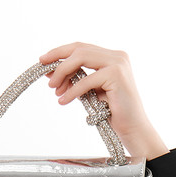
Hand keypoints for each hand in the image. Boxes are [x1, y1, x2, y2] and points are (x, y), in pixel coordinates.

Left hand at [39, 42, 168, 159]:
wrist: (132, 128)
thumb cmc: (112, 114)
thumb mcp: (90, 93)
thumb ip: (76, 81)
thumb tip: (52, 75)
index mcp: (111, 57)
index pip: (81, 48)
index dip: (60, 52)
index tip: (43, 60)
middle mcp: (116, 56)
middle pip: (80, 49)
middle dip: (58, 58)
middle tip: (44, 72)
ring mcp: (118, 63)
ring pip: (81, 58)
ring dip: (63, 72)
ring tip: (53, 88)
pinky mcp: (116, 76)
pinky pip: (86, 80)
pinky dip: (72, 91)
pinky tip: (63, 100)